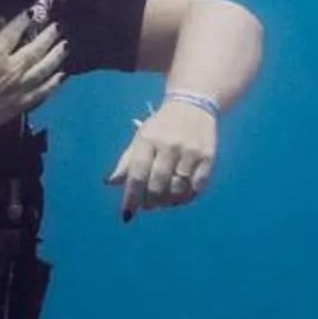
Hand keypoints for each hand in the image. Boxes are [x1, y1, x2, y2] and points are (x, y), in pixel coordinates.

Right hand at [0, 8, 67, 125]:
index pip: (15, 31)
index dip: (24, 20)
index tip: (33, 12)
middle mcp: (13, 69)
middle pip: (36, 49)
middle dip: (48, 36)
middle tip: (57, 27)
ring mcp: (19, 88)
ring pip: (44, 70)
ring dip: (56, 57)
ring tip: (64, 47)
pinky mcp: (20, 105)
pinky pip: (42, 92)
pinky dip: (53, 83)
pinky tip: (61, 76)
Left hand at [107, 98, 216, 219]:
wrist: (194, 104)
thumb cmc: (162, 126)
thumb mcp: (141, 138)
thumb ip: (126, 161)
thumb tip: (110, 182)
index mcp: (148, 140)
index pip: (137, 174)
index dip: (130, 197)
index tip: (127, 214)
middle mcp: (169, 145)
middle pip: (157, 185)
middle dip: (150, 201)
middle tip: (148, 205)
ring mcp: (190, 151)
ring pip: (177, 189)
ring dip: (168, 201)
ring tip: (163, 201)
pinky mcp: (208, 157)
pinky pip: (196, 187)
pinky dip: (186, 197)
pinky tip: (180, 196)